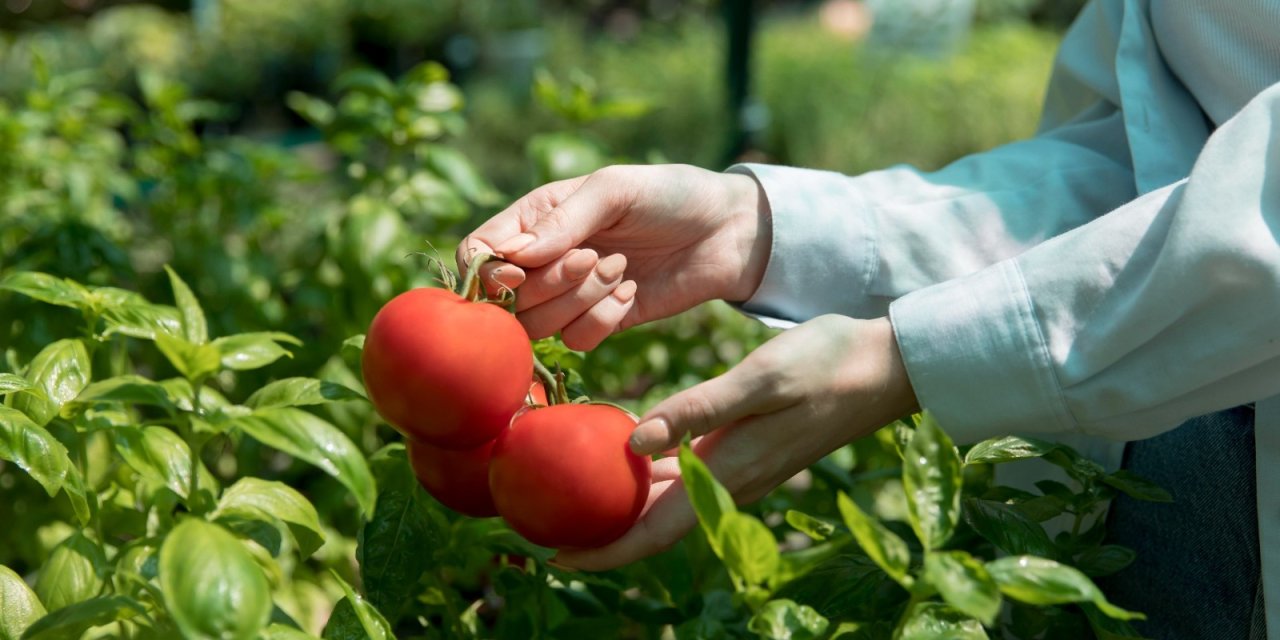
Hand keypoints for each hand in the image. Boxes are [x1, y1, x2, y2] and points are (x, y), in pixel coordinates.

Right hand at [457, 164, 770, 349]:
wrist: (730, 230)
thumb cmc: (671, 195)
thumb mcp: (616, 189)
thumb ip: (564, 220)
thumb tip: (512, 256)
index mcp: (536, 217)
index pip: (478, 251)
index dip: (490, 271)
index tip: (522, 271)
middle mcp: (546, 259)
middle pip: (509, 298)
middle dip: (552, 284)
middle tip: (597, 257)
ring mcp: (572, 295)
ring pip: (541, 326)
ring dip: (581, 301)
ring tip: (621, 270)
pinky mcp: (602, 322)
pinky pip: (578, 342)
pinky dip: (603, 322)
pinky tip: (632, 294)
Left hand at [553, 315, 918, 569]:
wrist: (887, 366)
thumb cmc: (826, 365)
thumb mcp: (758, 380)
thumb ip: (697, 411)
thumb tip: (633, 444)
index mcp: (729, 471)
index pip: (655, 531)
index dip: (604, 549)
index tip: (554, 555)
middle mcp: (730, 480)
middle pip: (654, 525)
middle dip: (601, 531)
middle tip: (543, 521)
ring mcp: (740, 468)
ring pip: (669, 503)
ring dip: (623, 506)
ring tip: (572, 493)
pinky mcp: (747, 450)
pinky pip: (686, 478)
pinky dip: (650, 478)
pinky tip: (626, 456)